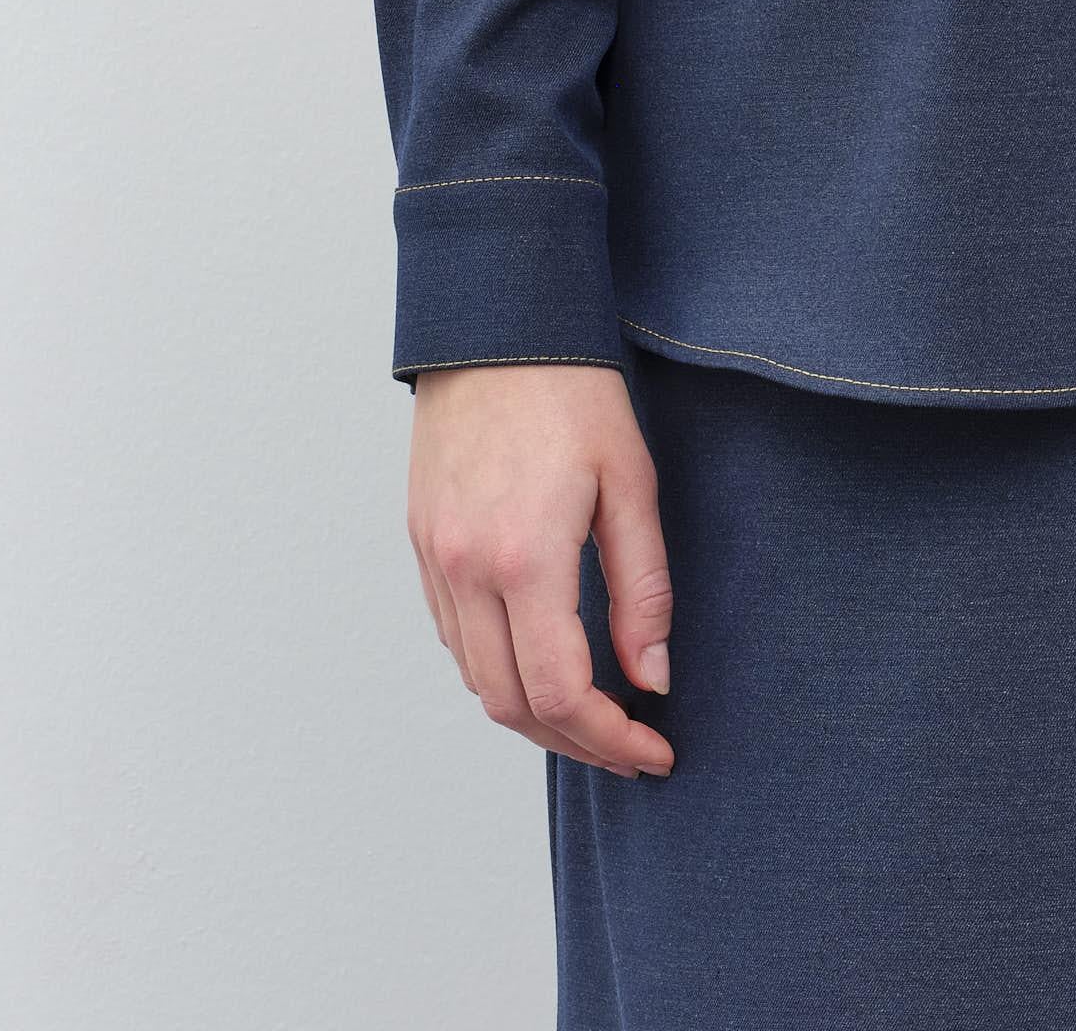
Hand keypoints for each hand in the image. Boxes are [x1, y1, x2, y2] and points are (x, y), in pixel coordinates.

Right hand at [407, 363, 675, 775]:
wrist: (495, 324)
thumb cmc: (573, 391)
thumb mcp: (630, 481)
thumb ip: (643, 588)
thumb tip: (652, 678)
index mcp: (523, 558)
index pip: (562, 693)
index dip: (611, 740)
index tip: (655, 752)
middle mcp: (465, 571)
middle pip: (511, 705)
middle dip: (575, 741)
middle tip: (631, 747)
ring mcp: (433, 560)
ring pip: (476, 680)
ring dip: (533, 713)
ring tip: (594, 712)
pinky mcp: (420, 544)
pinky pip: (455, 638)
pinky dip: (497, 668)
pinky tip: (541, 658)